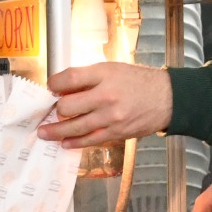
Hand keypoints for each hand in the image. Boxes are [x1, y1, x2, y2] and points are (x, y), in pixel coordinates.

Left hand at [38, 63, 172, 147]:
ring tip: (44, 132)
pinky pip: (89, 140)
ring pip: (75, 126)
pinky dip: (74, 142)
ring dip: (56, 130)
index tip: (50, 87)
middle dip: (56, 108)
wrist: (167, 98)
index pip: (71, 78)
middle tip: (53, 109)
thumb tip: (63, 88)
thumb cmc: (138, 81)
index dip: (55, 83)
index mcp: (105, 74)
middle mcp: (106, 96)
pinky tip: (64, 142)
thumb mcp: (113, 69)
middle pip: (68, 105)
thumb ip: (89, 77)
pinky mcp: (115, 133)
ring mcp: (111, 117)